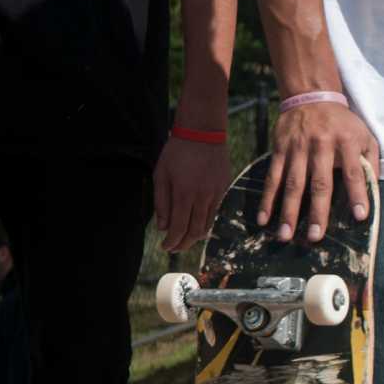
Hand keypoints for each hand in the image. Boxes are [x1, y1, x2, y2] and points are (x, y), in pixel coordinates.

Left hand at [153, 135, 232, 251]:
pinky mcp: (223, 191)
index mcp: (184, 194)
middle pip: (195, 231)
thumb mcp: (161, 174)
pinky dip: (204, 223)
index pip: (179, 228)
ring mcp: (215, 195)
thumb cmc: (177, 152)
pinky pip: (213, 213)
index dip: (172, 242)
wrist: (203, 134)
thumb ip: (161, 202)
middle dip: (183, 244)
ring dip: (195, 236)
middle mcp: (201, 198)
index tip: (165, 247)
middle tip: (174, 248)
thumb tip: (162, 226)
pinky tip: (196, 223)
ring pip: (206, 225)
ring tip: (185, 239)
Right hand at [258, 101, 378, 243]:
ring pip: (292, 183)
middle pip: (319, 183)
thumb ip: (372, 162)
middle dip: (317, 212)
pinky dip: (267, 198)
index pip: (354, 172)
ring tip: (286, 235)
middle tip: (315, 237)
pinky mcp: (280, 149)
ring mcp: (298, 148)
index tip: (360, 217)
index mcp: (346, 142)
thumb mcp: (365, 135)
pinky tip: (264, 218)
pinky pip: (273, 176)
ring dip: (288, 211)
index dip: (357, 194)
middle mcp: (321, 145)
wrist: (311, 95)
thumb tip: (373, 191)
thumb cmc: (343, 123)